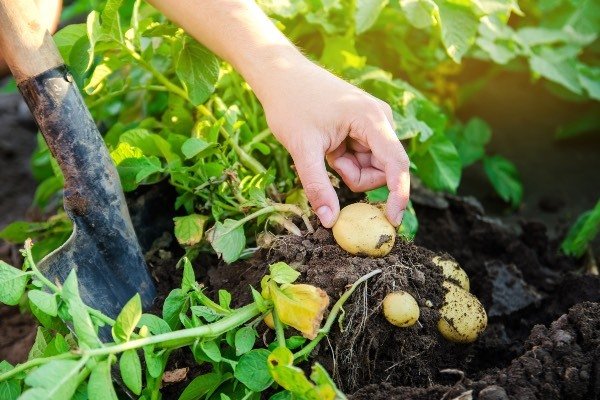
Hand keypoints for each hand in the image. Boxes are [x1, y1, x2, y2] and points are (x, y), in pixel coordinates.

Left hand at [255, 57, 409, 227]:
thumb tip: (330, 221)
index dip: (399, 195)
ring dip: (349, 168)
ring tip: (327, 149)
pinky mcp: (366, 128)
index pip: (397, 164)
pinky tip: (329, 145)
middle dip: (356, 175)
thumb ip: (317, 186)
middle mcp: (381, 120)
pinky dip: (345, 160)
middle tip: (330, 161)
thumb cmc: (291, 105)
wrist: (282, 75)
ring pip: (371, 167)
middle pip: (383, 170)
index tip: (392, 221)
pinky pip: (363, 158)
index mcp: (373, 119)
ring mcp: (375, 124)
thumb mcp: (302, 149)